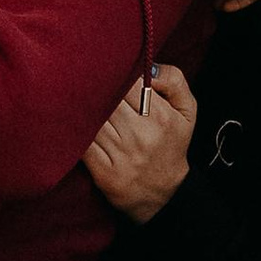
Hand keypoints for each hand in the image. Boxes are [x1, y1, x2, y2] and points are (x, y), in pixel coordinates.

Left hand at [83, 64, 196, 220]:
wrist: (165, 193)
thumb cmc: (172, 144)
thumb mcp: (187, 111)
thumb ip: (174, 80)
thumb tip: (148, 66)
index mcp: (160, 116)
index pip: (127, 83)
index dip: (113, 75)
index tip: (104, 71)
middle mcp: (141, 135)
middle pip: (106, 100)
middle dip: (95, 90)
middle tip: (83, 81)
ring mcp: (121, 155)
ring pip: (92, 120)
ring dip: (82, 110)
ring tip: (74, 100)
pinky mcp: (104, 173)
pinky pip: (82, 145)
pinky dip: (75, 133)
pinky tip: (74, 125)